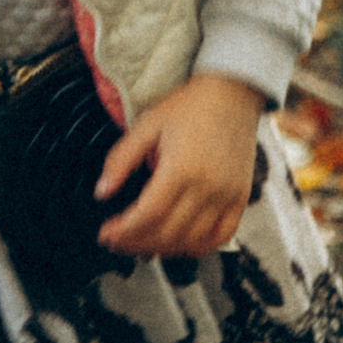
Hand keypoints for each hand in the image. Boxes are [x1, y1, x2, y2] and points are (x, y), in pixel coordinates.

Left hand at [94, 72, 266, 256]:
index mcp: (182, 169)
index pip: (147, 215)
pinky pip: (221, 236)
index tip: (106, 234)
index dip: (123, 231)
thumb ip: (120, 159)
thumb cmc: (190, 105)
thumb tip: (101, 191)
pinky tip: (179, 244)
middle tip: (116, 242)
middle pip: (167, 233)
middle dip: (136, 243)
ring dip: (163, 249)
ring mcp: (228, 196)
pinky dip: (198, 246)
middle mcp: (208, 188)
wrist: (232, 93)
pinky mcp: (241, 198)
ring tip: (141, 244)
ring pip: (193, 241)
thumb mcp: (146, 125)